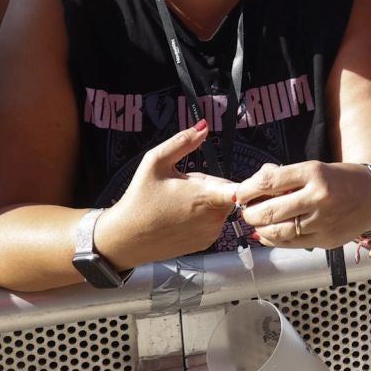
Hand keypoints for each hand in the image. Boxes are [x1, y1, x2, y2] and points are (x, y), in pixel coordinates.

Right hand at [94, 122, 239, 269]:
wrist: (126, 238)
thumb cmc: (139, 200)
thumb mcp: (155, 162)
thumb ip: (183, 141)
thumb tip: (203, 126)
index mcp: (206, 196)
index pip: (241, 187)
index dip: (244, 180)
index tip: (243, 176)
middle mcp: (213, 218)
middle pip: (226, 191)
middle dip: (210, 185)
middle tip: (184, 186)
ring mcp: (210, 234)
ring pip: (220, 207)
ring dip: (207, 201)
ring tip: (179, 202)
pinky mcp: (205, 244)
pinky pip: (213, 222)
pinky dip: (202, 217)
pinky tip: (180, 216)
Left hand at [235, 160, 370, 247]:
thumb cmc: (344, 180)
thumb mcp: (317, 168)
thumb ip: (287, 177)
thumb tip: (256, 184)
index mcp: (314, 173)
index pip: (269, 181)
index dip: (248, 189)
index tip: (241, 192)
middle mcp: (317, 197)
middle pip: (269, 210)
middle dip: (249, 212)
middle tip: (245, 210)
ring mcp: (321, 222)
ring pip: (277, 231)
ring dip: (259, 229)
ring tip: (256, 223)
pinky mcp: (324, 240)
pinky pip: (291, 244)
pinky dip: (274, 240)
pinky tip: (268, 235)